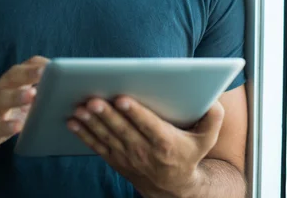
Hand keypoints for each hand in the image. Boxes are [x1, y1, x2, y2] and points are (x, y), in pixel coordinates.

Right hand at [0, 55, 48, 157]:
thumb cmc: (11, 114)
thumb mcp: (23, 100)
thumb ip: (42, 92)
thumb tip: (74, 89)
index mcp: (11, 81)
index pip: (24, 66)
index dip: (37, 64)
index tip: (53, 64)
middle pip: (12, 77)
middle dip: (28, 73)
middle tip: (44, 72)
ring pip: (1, 99)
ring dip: (16, 96)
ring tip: (32, 95)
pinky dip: (7, 126)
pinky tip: (18, 126)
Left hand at [68, 96, 224, 197]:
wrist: (173, 187)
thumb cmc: (189, 153)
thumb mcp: (207, 139)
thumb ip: (213, 118)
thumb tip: (213, 101)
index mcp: (165, 142)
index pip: (147, 125)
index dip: (134, 112)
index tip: (122, 98)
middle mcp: (144, 150)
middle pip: (122, 130)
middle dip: (106, 114)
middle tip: (92, 99)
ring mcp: (127, 156)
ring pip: (107, 137)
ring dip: (92, 123)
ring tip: (79, 108)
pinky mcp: (116, 159)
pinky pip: (98, 146)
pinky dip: (84, 134)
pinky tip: (73, 122)